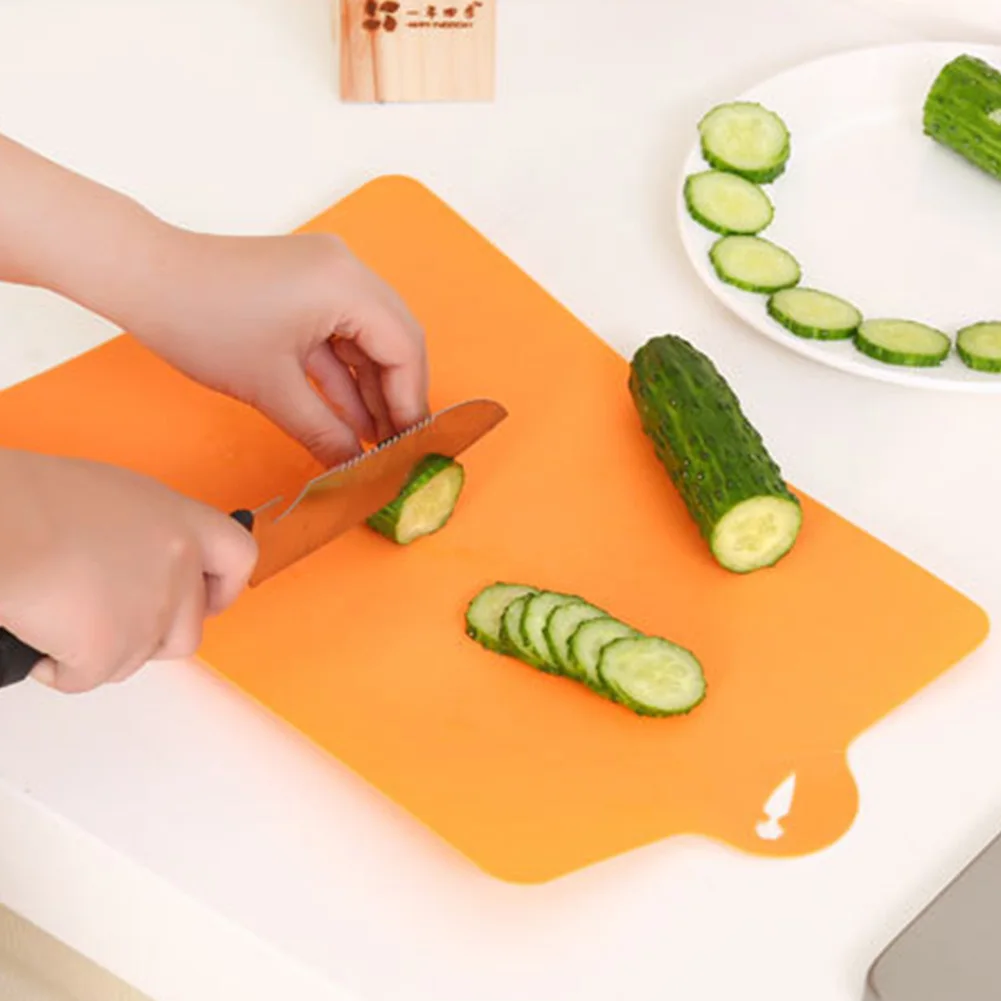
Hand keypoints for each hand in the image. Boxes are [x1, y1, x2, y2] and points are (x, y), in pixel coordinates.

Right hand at [0, 449, 256, 692]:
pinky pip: (90, 678)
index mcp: (179, 520)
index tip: (208, 600)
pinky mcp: (112, 649)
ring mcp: (150, 612)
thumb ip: (146, 533)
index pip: (238, 557)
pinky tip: (40, 637)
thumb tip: (138, 560)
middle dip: (151, 637)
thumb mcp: (112, 498)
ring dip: (104, 651)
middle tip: (111, 620)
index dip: (224, 588)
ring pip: (138, 658)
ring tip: (63, 618)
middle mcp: (177, 566)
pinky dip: (61, 669)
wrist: (0, 525)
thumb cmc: (31, 501)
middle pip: (189, 629)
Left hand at [128, 229, 429, 465]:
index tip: (408, 446)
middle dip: (397, 396)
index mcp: (346, 285)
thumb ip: (324, 431)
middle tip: (395, 446)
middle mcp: (346, 270)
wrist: (144, 277)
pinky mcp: (306, 283)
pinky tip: (349, 416)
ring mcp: (327, 273)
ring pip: (371, 337)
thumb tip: (355, 467)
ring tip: (372, 440)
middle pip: (397, 339)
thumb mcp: (271, 389)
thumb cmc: (202, 322)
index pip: (404, 349)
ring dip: (372, 387)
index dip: (409, 403)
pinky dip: (346, 371)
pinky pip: (342, 330)